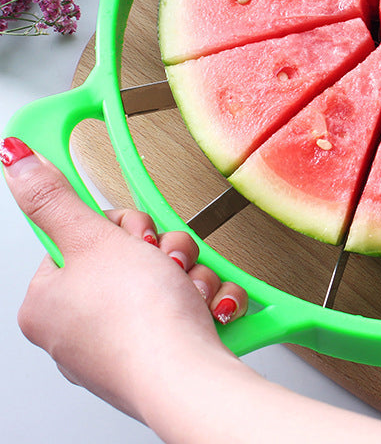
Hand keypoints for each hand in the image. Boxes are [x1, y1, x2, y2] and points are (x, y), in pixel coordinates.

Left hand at [1, 137, 246, 421]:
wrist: (188, 378)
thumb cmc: (137, 324)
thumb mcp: (94, 241)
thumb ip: (55, 198)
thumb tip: (17, 160)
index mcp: (50, 302)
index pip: (87, 235)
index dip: (121, 229)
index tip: (133, 237)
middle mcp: (81, 327)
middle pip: (131, 253)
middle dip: (162, 251)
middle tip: (162, 262)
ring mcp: (124, 342)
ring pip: (167, 276)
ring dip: (189, 274)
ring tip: (185, 292)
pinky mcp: (164, 350)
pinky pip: (190, 304)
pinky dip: (204, 300)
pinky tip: (202, 309)